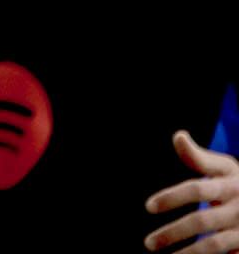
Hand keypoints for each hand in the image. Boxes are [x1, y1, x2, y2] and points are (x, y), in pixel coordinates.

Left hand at [145, 131, 238, 250]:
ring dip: (190, 253)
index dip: (172, 197)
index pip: (197, 189)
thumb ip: (199, 158)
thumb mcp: (225, 168)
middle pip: (202, 221)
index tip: (148, 207)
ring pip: (216, 245)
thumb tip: (178, 136)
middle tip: (149, 243)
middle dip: (173, 232)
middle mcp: (238, 208)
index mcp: (230, 185)